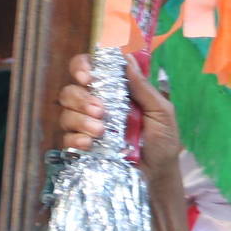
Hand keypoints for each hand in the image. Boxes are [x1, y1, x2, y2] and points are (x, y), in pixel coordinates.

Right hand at [58, 53, 180, 170]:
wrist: (160, 174)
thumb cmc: (163, 140)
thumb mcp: (161, 111)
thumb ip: (143, 87)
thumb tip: (127, 56)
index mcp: (115, 92)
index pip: (89, 70)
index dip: (82, 67)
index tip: (87, 76)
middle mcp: (96, 106)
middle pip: (70, 91)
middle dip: (81, 98)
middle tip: (100, 110)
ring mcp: (87, 127)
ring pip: (66, 113)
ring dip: (80, 120)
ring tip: (100, 131)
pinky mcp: (82, 147)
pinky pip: (66, 139)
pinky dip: (75, 139)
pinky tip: (89, 144)